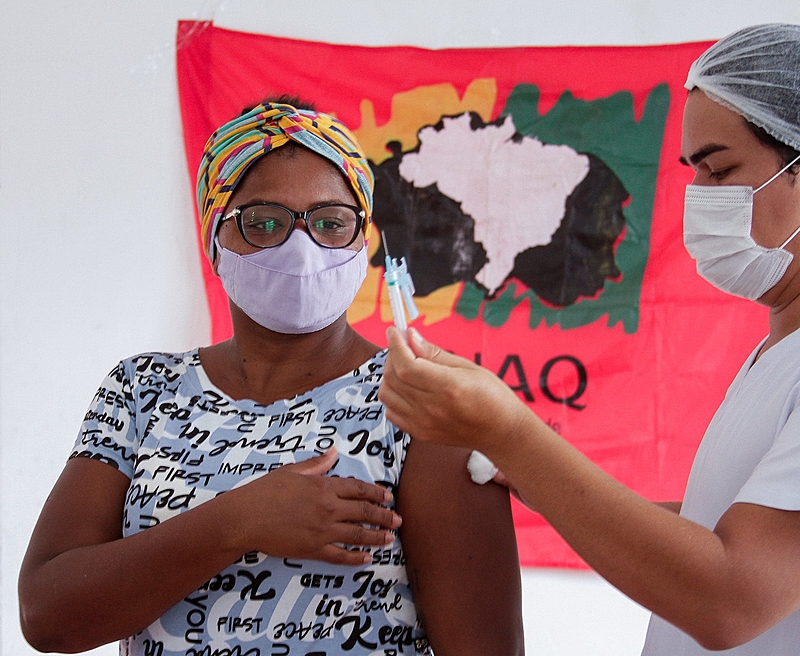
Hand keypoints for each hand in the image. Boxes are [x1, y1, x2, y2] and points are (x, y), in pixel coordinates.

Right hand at [230, 448, 400, 564]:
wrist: (245, 517)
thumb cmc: (264, 491)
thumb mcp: (291, 471)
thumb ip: (316, 464)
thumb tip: (333, 453)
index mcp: (323, 486)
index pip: (358, 489)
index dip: (376, 493)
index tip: (388, 497)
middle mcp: (327, 508)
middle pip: (364, 512)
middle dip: (383, 516)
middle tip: (397, 520)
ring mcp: (322, 530)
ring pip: (357, 534)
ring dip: (376, 536)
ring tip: (389, 539)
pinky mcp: (312, 549)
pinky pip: (340, 555)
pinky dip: (355, 557)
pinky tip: (367, 558)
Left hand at [379, 326, 529, 452]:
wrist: (501, 432)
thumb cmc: (492, 397)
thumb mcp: (468, 367)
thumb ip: (435, 353)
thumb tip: (411, 336)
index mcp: (447, 387)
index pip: (406, 365)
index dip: (396, 345)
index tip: (394, 331)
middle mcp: (432, 407)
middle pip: (393, 378)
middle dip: (393, 356)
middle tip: (403, 346)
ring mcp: (423, 423)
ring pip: (387, 394)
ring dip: (390, 376)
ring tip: (405, 367)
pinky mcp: (420, 433)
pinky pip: (391, 412)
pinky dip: (393, 397)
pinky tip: (407, 389)